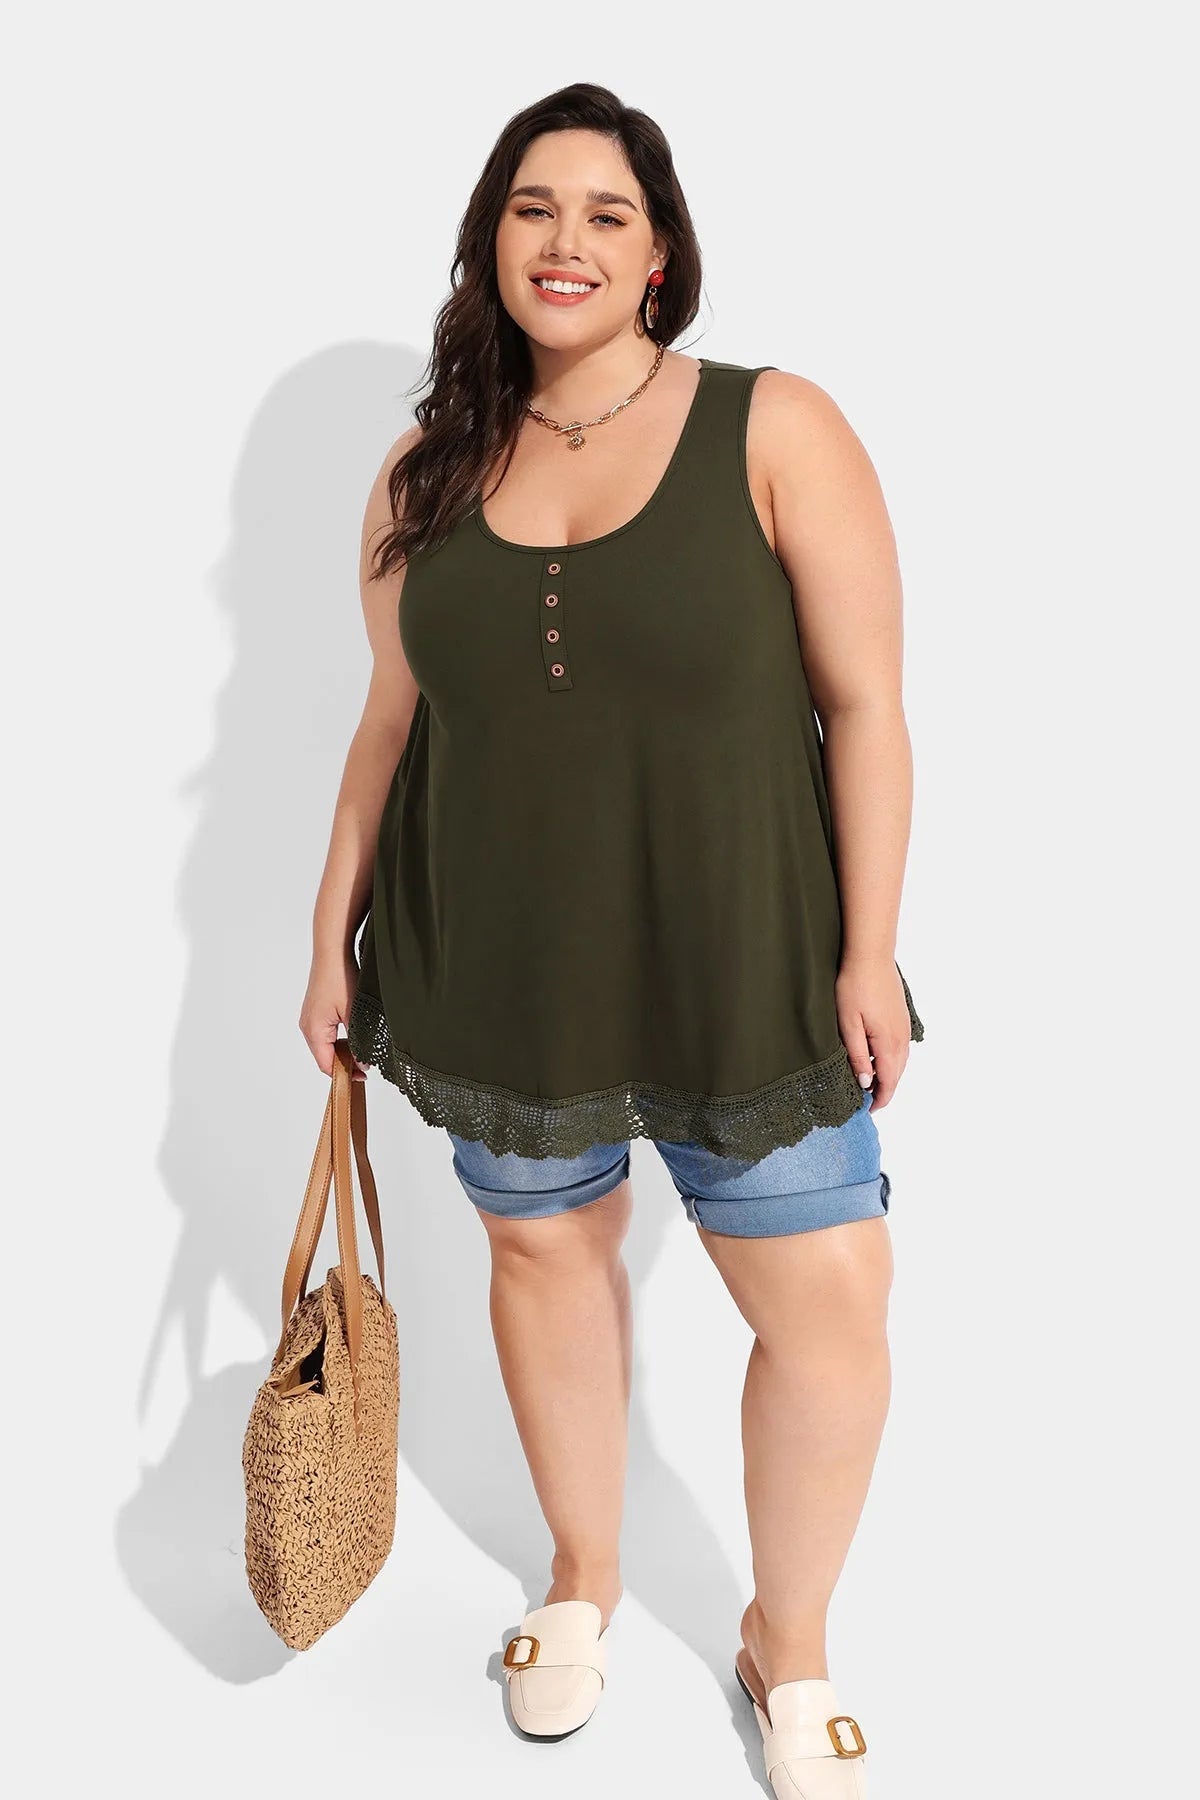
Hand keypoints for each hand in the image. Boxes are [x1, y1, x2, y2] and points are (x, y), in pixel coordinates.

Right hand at [298, 953, 369, 1080]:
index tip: (363, 1077)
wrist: (332, 951)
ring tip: (364, 1050)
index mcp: (314, 1031)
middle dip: (345, 1063)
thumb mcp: (354, 1014)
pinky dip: (340, 1038)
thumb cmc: (340, 978)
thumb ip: (358, 1043)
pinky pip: (326, 1032)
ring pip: (326, 1044)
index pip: (326, 1065)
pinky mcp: (315, 1010)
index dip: (344, 1074)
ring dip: (344, 1050)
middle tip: (367, 1066)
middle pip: (325, 1056)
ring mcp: (310, 1018)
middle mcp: (307, 1026)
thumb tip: (363, 1064)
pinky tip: (355, 1034)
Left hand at [834, 956, 910, 1109]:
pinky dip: (892, 1060)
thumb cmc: (854, 986)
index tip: (868, 1111)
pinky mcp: (902, 1017)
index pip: (888, 1082)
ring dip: (889, 1076)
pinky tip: (878, 1058)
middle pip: (897, 1075)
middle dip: (884, 1091)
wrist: (871, 955)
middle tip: (867, 1101)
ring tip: (871, 1083)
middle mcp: (901, 1039)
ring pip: (900, 1062)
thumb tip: (866, 1083)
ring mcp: (904, 1027)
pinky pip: (901, 1048)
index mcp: (888, 1044)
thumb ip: (857, 1056)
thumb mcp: (848, 1024)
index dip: (879, 1100)